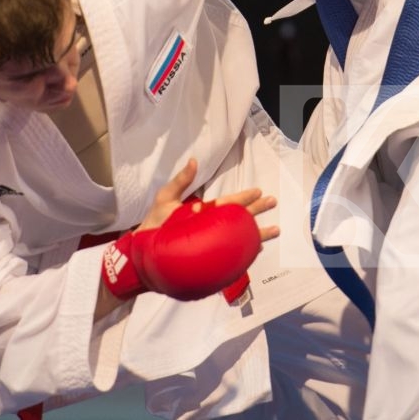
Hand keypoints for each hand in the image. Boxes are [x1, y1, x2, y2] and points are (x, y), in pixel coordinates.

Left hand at [103, 159, 277, 302]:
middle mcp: (211, 227)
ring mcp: (211, 243)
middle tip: (273, 202)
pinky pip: (231, 255)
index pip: (228, 203)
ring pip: (239, 236)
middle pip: (239, 217)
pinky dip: (244, 253)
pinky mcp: (209, 258)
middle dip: (256, 210)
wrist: (142, 253)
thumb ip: (181, 181)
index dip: (243, 197)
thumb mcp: (165, 199)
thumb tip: (193, 161)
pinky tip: (255, 251)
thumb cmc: (154, 225)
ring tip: (275, 230)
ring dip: (257, 233)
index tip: (258, 191)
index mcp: (204, 211)